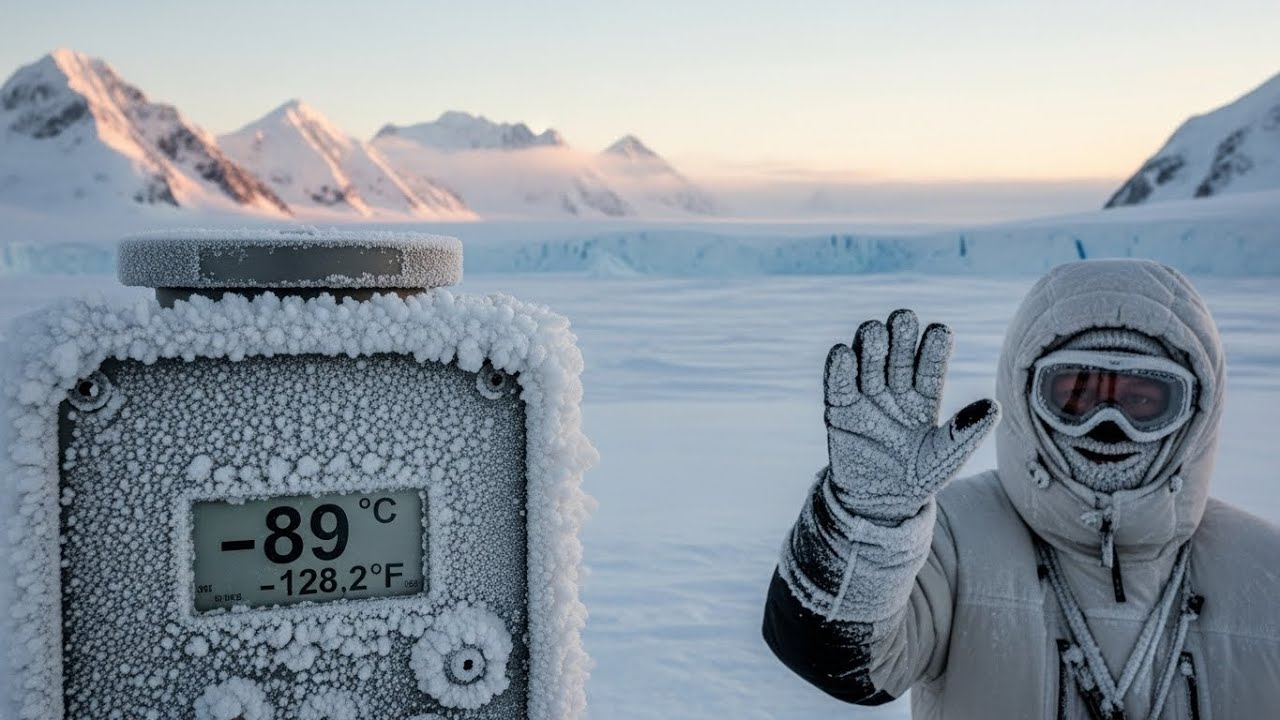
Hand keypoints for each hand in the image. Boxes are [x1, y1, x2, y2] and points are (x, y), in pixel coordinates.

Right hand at [823, 309, 999, 521]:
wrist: (878, 505)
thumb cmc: (918, 479)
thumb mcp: (946, 458)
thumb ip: (966, 432)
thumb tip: (993, 405)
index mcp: (924, 396)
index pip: (930, 363)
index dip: (934, 346)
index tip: (939, 331)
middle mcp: (895, 390)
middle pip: (898, 353)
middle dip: (900, 334)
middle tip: (903, 320)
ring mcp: (866, 397)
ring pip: (868, 360)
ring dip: (870, 343)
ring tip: (874, 332)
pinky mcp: (839, 410)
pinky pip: (838, 384)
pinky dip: (839, 367)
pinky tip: (843, 353)